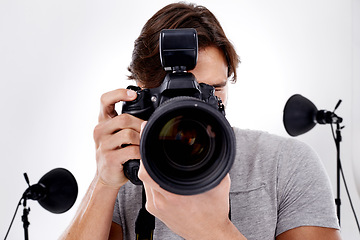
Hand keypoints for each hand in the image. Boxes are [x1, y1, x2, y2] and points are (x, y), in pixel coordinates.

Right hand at [93, 88, 143, 188]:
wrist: (107, 176)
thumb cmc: (116, 153)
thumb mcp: (117, 134)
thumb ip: (127, 123)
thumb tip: (149, 114)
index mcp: (103, 121)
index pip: (105, 100)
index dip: (119, 93)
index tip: (133, 94)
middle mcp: (100, 130)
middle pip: (124, 118)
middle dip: (140, 125)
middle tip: (147, 132)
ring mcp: (103, 145)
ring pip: (128, 134)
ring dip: (141, 139)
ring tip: (143, 145)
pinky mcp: (109, 158)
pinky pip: (131, 150)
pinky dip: (140, 152)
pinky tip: (141, 155)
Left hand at [138, 121, 243, 238]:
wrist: (210, 235)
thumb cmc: (215, 213)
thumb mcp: (220, 183)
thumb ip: (216, 163)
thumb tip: (218, 144)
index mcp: (174, 193)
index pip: (147, 169)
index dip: (144, 150)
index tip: (145, 135)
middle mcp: (161, 201)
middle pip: (144, 173)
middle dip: (147, 156)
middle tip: (151, 142)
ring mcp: (156, 207)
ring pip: (145, 181)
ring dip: (150, 168)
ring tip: (159, 159)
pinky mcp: (155, 211)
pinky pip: (148, 190)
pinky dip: (153, 180)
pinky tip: (162, 176)